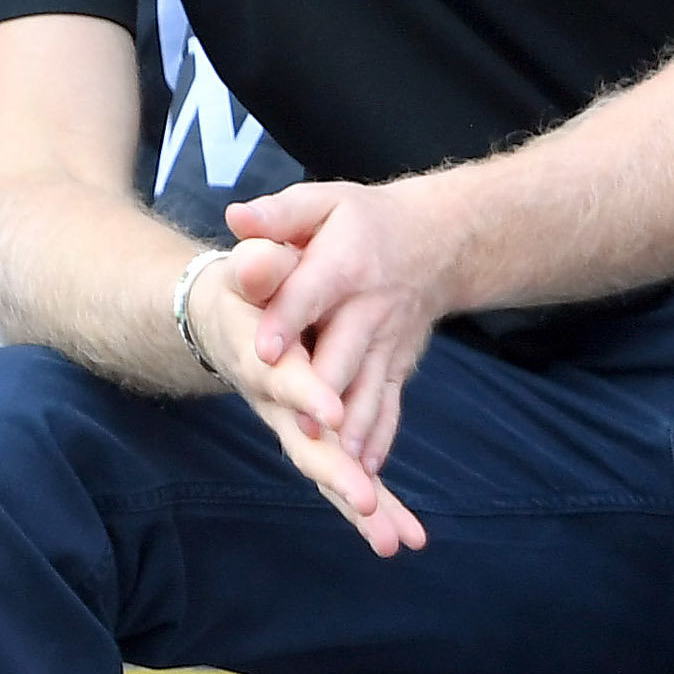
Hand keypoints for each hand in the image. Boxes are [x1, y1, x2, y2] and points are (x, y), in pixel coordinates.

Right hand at [186, 244, 427, 558]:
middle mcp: (276, 402)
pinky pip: (346, 474)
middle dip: (335, 473)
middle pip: (303, 444)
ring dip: (360, 505)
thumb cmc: (246, 285)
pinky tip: (407, 538)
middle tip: (365, 502)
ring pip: (327, 470)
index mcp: (261, 356)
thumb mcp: (249, 266)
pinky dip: (375, 507)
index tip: (329, 413)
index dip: (304, 393)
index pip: (282, 377)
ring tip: (395, 541)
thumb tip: (259, 259)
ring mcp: (295, 425)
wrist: (227, 314)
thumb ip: (259, 264)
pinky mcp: (315, 438)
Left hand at [226, 181, 453, 479]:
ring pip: (369, 388)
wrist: (437, 240)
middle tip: (304, 425)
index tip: (264, 352)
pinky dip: (381, 437)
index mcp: (342, 264)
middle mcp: (369, 307)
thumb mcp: (322, 203)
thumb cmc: (362, 221)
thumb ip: (278, 215)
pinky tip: (367, 470)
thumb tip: (236, 218)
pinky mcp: (399, 364)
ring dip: (355, 428)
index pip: (308, 295)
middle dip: (325, 390)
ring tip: (339, 465)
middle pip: (343, 353)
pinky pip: (390, 403)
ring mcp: (388, 340)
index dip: (286, 321)